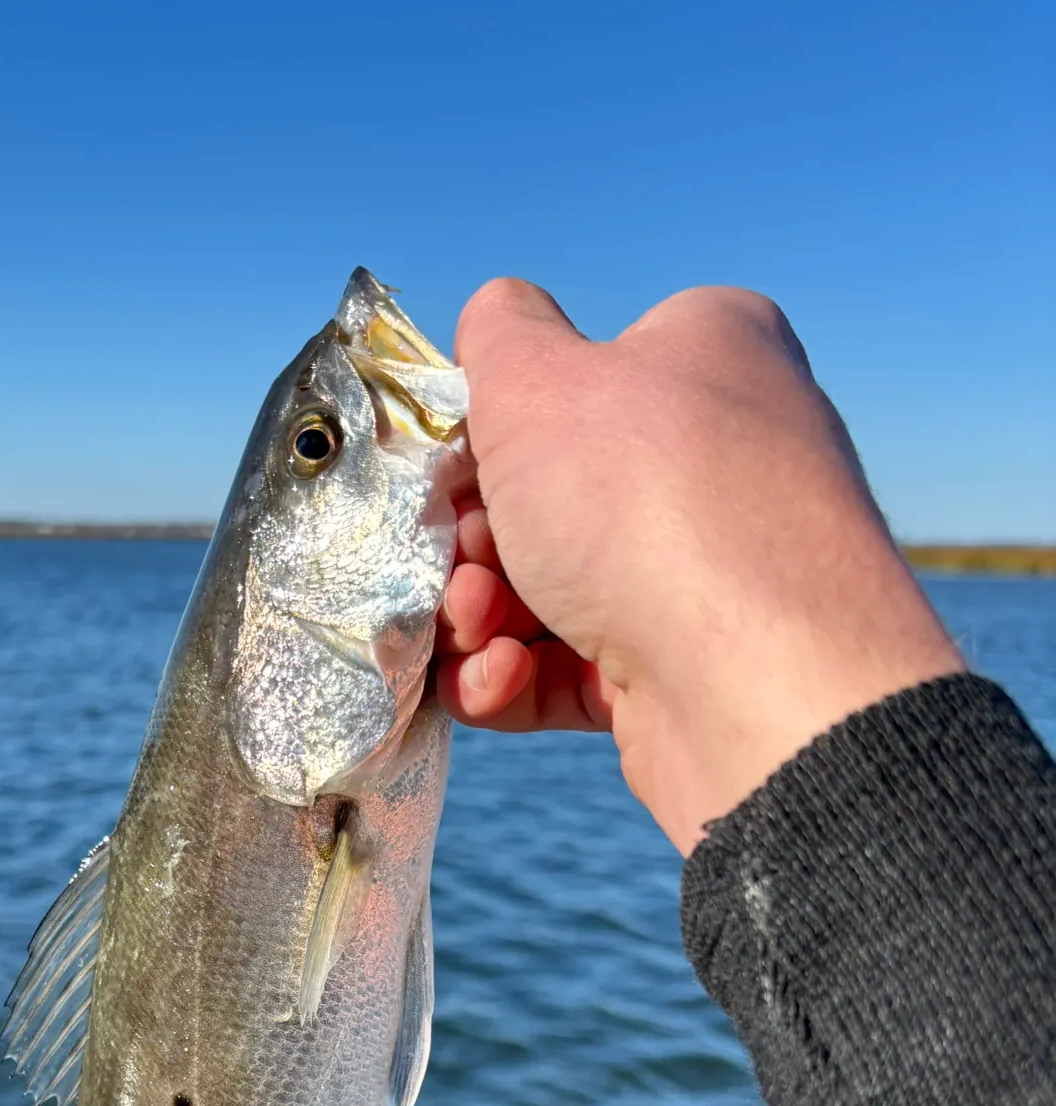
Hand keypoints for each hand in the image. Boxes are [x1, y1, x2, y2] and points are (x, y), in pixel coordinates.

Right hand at [434, 280, 963, 853]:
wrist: (762, 681)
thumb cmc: (645, 497)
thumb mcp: (540, 377)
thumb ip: (500, 332)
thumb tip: (495, 316)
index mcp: (709, 355)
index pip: (578, 372)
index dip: (496, 422)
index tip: (451, 466)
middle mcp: (719, 458)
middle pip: (545, 495)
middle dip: (472, 537)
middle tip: (461, 556)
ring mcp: (706, 573)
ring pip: (544, 588)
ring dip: (478, 612)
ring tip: (475, 626)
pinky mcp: (682, 672)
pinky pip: (568, 668)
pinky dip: (515, 676)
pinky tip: (501, 676)